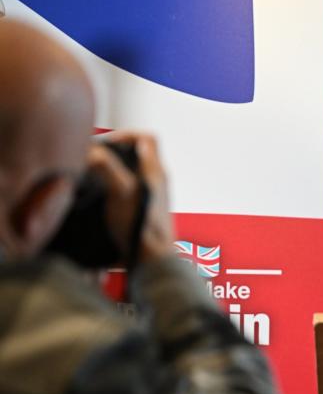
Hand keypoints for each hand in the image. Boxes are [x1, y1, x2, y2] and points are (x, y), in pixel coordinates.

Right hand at [87, 132, 174, 263]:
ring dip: (116, 170)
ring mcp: (154, 196)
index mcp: (155, 171)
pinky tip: (104, 197)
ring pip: (135, 172)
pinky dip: (118, 187)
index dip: (127, 134)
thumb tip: (93, 150)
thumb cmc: (142, 227)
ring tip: (97, 176)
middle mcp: (158, 181)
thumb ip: (107, 166)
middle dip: (117, 152)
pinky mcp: (147, 210)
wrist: (152, 259)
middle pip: (139, 154)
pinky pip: (133, 190)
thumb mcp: (120, 190)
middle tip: (98, 158)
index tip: (107, 142)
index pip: (147, 138)